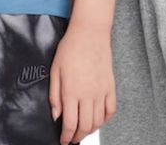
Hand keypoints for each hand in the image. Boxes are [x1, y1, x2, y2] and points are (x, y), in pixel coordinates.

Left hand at [49, 22, 115, 143]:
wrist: (90, 33)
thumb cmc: (70, 48)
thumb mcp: (55, 70)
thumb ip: (54, 95)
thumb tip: (56, 116)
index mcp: (71, 91)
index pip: (69, 124)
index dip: (66, 136)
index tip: (63, 141)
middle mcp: (88, 94)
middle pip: (85, 127)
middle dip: (77, 137)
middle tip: (72, 138)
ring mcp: (101, 91)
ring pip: (98, 121)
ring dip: (90, 130)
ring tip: (83, 130)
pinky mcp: (110, 86)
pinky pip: (111, 110)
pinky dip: (105, 119)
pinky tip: (98, 119)